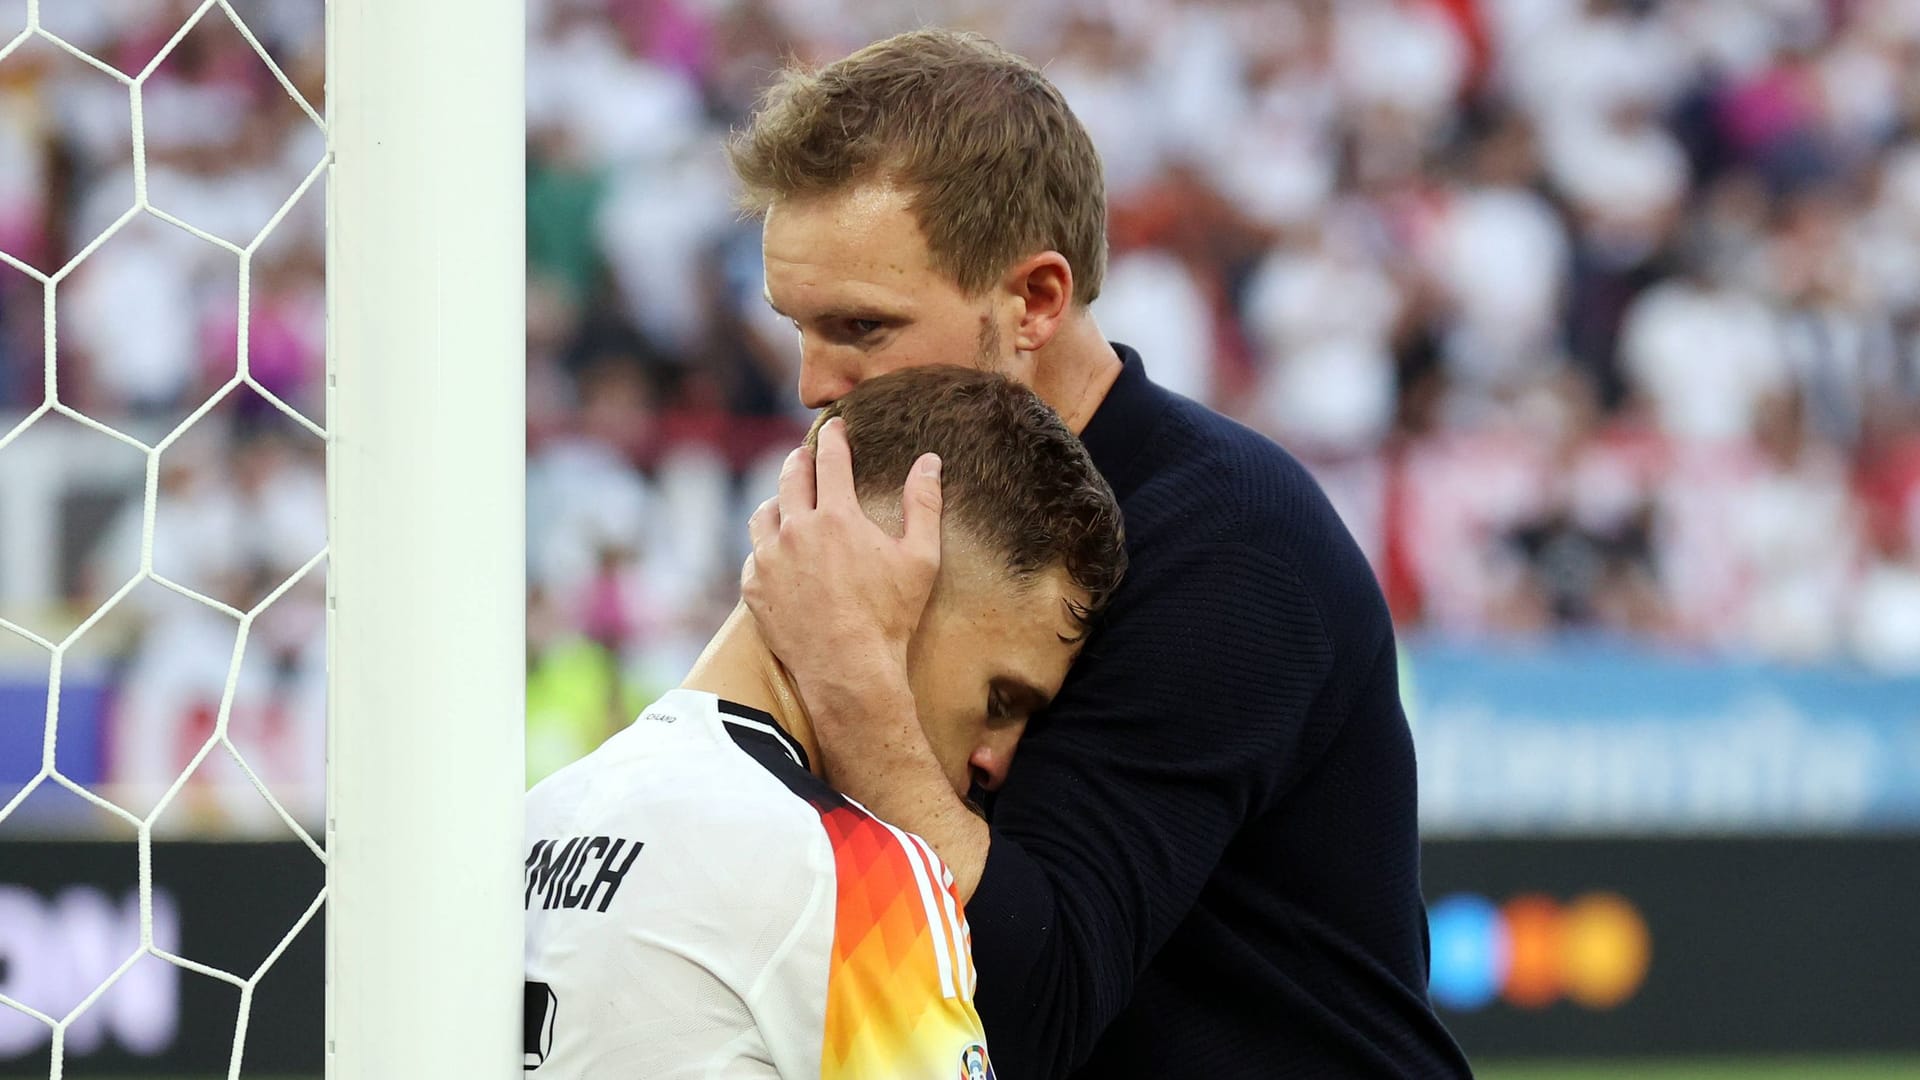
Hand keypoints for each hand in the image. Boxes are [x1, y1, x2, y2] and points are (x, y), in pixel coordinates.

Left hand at [742, 417, 944, 696]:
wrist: (848, 670)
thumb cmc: (890, 616)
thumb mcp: (920, 559)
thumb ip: (923, 504)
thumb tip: (930, 461)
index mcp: (837, 516)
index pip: (830, 460)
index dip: (834, 438)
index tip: (836, 426)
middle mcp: (796, 530)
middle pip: (790, 477)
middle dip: (800, 459)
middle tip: (806, 454)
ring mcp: (769, 559)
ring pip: (764, 512)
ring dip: (778, 500)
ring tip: (787, 501)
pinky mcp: (754, 588)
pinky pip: (754, 554)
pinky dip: (766, 546)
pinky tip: (776, 552)